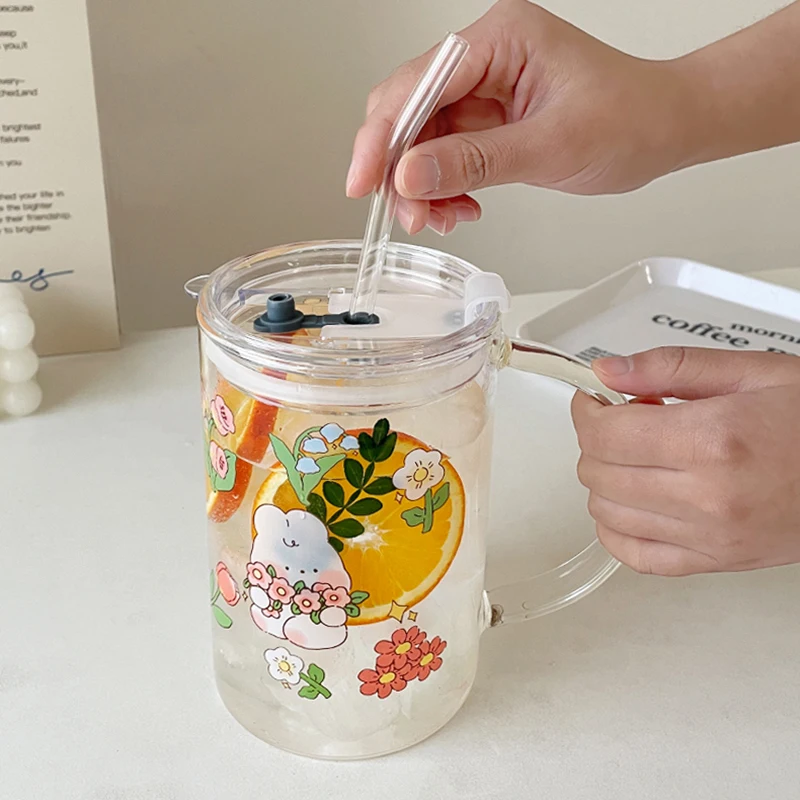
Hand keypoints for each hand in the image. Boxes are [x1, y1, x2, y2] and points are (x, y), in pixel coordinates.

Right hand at [346, 0, 693, 234]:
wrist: (666, 130)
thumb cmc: (631, 119)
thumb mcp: (550, 145)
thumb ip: (475, 161)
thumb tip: (409, 175)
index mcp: (500, 39)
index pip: (418, 84)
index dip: (384, 137)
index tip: (364, 182)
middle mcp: (485, 57)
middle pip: (409, 109)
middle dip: (399, 167)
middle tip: (405, 213)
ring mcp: (484, 88)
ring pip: (422, 139)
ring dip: (421, 185)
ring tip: (437, 218)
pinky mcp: (489, 118)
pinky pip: (446, 154)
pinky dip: (443, 187)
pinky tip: (457, 207)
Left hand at [571, 347, 799, 575]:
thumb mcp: (752, 372)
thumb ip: (671, 367)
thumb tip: (610, 370)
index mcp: (713, 440)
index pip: (605, 433)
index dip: (587, 411)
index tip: (594, 398)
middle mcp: (707, 496)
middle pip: (599, 472)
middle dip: (596, 440)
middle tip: (621, 419)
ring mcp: (710, 537)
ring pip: (607, 512)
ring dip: (605, 478)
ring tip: (636, 454)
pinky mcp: (716, 561)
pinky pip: (634, 556)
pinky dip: (616, 528)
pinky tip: (631, 501)